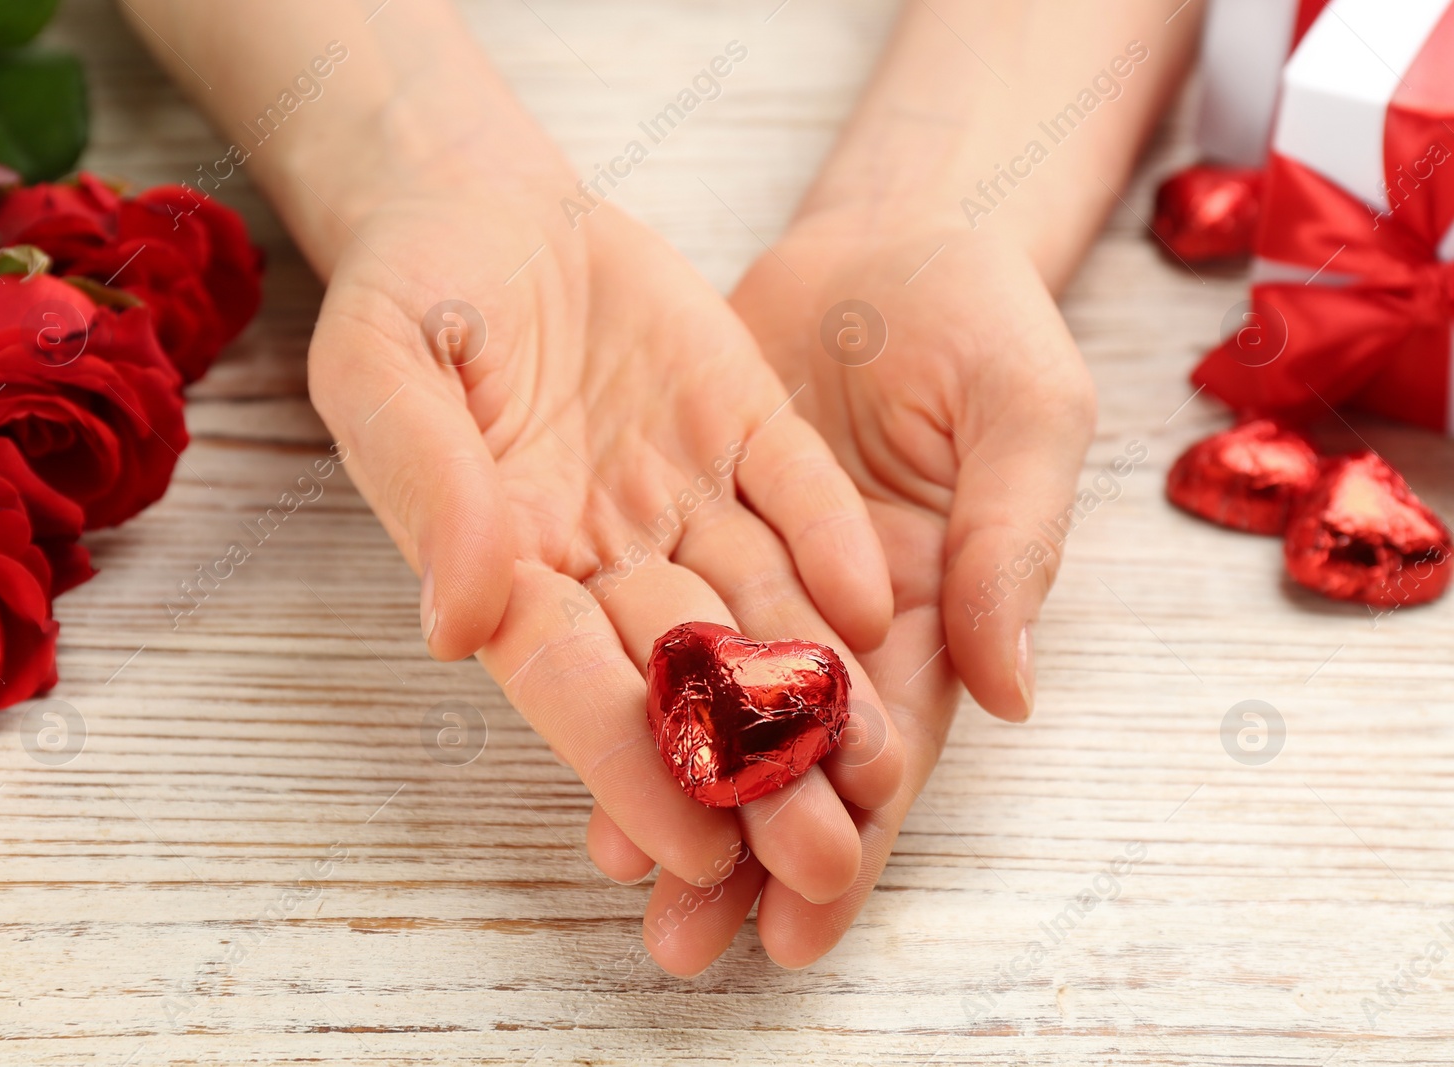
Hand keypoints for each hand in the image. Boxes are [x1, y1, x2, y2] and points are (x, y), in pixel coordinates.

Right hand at [306, 172, 906, 905]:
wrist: (479, 198)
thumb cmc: (406, 290)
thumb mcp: (385, 371)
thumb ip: (428, 491)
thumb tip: (461, 626)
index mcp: (505, 566)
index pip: (572, 685)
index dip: (627, 767)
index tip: (692, 846)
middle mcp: (604, 553)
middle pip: (685, 677)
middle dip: (753, 770)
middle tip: (825, 861)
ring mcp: (680, 493)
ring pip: (758, 605)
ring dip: (818, 684)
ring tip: (885, 765)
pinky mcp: (741, 425)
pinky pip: (794, 491)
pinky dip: (831, 542)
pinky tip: (878, 603)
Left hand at [590, 214, 1094, 973]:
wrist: (884, 236)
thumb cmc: (980, 317)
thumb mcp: (1025, 412)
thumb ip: (1012, 545)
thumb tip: (1011, 695)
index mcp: (930, 610)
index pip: (890, 748)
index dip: (855, 835)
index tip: (807, 922)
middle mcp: (836, 617)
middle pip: (790, 757)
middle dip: (745, 856)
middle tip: (683, 949)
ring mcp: (757, 573)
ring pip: (713, 707)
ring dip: (672, 794)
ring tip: (620, 884)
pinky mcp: (690, 520)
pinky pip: (656, 615)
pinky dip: (627, 681)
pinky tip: (585, 742)